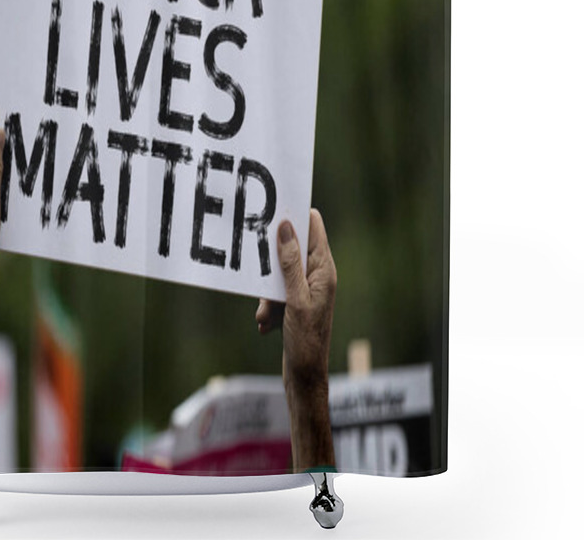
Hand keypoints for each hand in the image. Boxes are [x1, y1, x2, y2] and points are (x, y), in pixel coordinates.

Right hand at [256, 208, 336, 470]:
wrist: (304, 377)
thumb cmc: (305, 340)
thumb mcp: (294, 298)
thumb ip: (290, 262)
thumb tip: (287, 227)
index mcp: (325, 270)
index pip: (314, 228)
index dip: (296, 215)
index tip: (274, 205)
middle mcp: (318, 276)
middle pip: (292, 249)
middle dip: (273, 260)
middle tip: (258, 262)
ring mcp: (306, 290)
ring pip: (279, 273)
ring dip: (268, 292)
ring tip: (265, 313)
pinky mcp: (295, 303)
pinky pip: (276, 292)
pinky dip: (267, 306)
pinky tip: (265, 324)